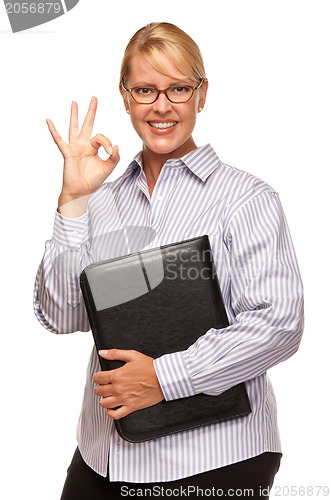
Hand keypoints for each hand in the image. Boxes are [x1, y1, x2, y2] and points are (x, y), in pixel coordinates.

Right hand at [46, 96, 119, 214]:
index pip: (101, 137)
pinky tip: (48, 121)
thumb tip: (116, 145)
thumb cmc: (92, 180)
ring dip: (74, 115)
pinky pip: (59, 140)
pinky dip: (54, 131)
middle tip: (94, 98)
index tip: (110, 152)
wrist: (81, 191)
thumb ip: (114, 157)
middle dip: (91, 111)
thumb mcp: (108, 168)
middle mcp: (83, 145)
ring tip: (74, 102)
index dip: (107, 142)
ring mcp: (74, 147)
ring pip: (74, 128)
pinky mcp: (68, 153)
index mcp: (93, 147)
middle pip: (88, 124)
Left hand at [94, 350, 164, 418]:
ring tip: (109, 395)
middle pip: (99, 391)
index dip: (98, 377)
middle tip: (105, 385)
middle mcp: (118, 388)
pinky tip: (112, 407)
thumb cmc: (150, 367)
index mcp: (117, 375)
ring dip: (104, 399)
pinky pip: (115, 415)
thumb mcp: (132, 355)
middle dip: (100, 387)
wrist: (163, 378)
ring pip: (104, 403)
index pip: (98, 378)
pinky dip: (110, 413)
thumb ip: (115, 353)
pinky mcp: (131, 407)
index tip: (101, 377)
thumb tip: (102, 353)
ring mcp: (124, 399)